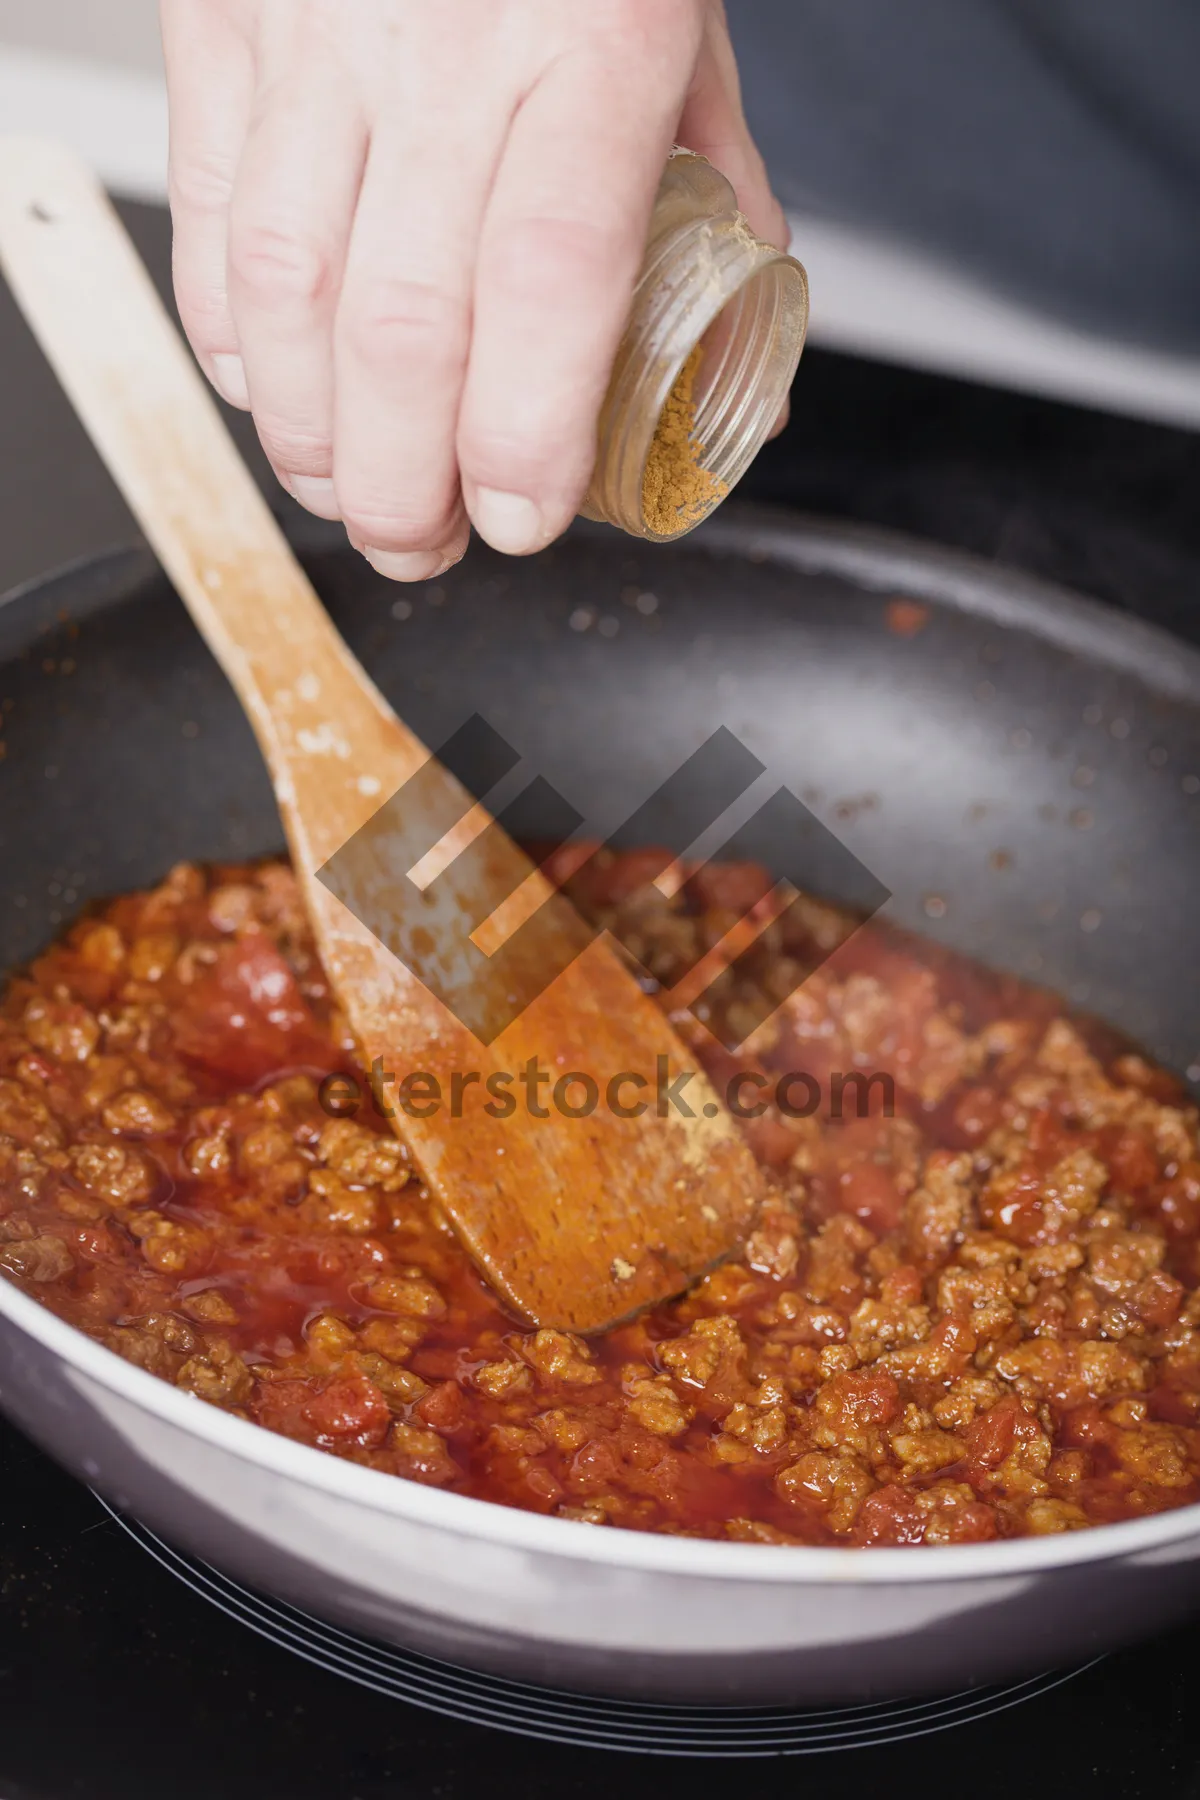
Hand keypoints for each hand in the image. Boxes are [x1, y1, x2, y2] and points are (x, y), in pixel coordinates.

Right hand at [161, 0, 787, 579]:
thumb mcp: (687, 29)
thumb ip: (711, 193)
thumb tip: (733, 367)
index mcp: (590, 44)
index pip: (546, 285)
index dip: (521, 435)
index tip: (521, 518)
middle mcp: (443, 47)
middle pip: (399, 328)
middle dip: (402, 484)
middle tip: (424, 546)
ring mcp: (317, 37)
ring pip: (285, 295)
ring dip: (310, 438)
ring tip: (351, 499)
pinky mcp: (225, 29)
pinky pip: (213, 222)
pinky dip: (235, 342)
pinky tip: (277, 397)